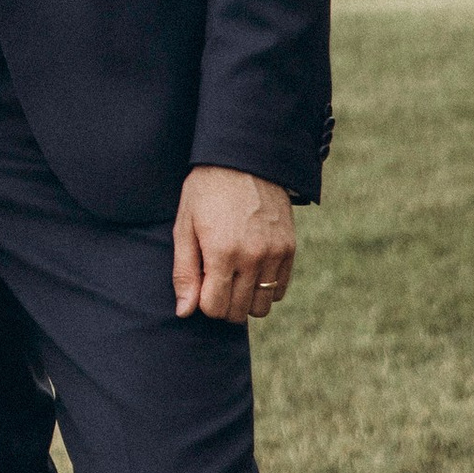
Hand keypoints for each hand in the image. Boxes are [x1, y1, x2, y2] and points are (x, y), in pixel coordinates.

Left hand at [173, 168, 296, 321]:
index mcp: (221, 253)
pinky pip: (279, 289)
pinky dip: (265, 288)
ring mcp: (274, 253)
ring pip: (261, 306)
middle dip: (223, 305)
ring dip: (245, 300)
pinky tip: (251, 271)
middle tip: (215, 283)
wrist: (243, 160)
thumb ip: (184, 272)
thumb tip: (184, 312)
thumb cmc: (205, 192)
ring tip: (234, 278)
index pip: (214, 308)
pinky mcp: (289, 248)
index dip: (203, 303)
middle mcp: (252, 257)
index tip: (200, 285)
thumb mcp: (184, 226)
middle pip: (238, 311)